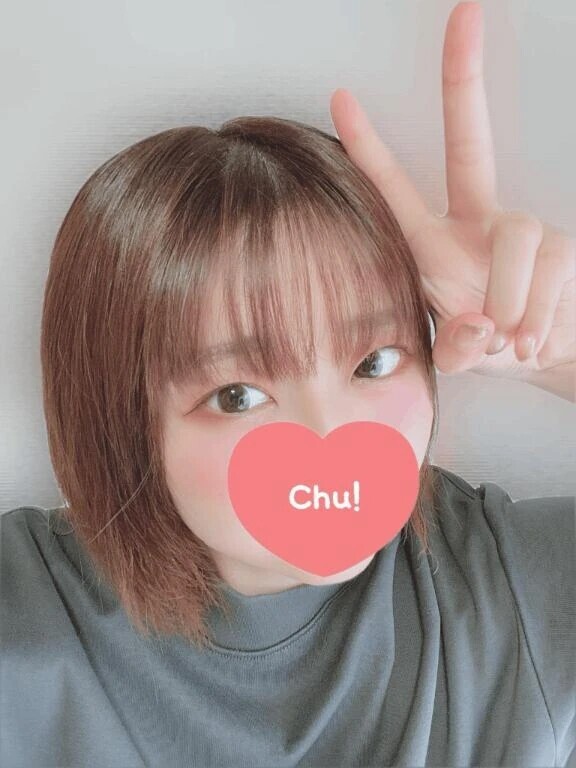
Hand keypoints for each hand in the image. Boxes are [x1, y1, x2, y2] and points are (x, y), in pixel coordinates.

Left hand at [329, 1, 574, 384]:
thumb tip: (478, 327)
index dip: (369, 146)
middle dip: (463, 79)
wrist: (542, 355)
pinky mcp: (562, 244)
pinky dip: (537, 312)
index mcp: (433, 245)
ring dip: (510, 296)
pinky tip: (528, 339)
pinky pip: (552, 263)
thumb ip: (454, 349)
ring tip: (507, 337)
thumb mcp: (458, 355)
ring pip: (518, 234)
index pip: (395, 189)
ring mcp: (521, 227)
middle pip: (470, 143)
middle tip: (463, 12)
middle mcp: (476, 222)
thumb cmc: (488, 344)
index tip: (341, 97)